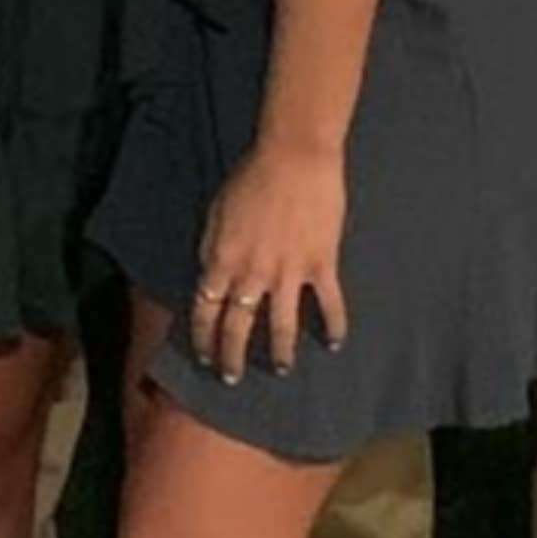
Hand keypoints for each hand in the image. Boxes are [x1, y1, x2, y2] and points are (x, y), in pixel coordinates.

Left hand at [190, 139, 348, 379]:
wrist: (293, 159)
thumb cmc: (248, 180)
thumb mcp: (214, 214)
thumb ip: (210, 250)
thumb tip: (208, 278)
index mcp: (221, 260)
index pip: (205, 311)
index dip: (204, 338)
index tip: (205, 356)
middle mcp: (251, 273)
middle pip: (237, 326)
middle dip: (231, 356)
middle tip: (231, 378)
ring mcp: (288, 272)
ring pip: (281, 326)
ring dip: (279, 352)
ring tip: (279, 369)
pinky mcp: (321, 264)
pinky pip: (329, 304)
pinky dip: (333, 326)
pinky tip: (333, 343)